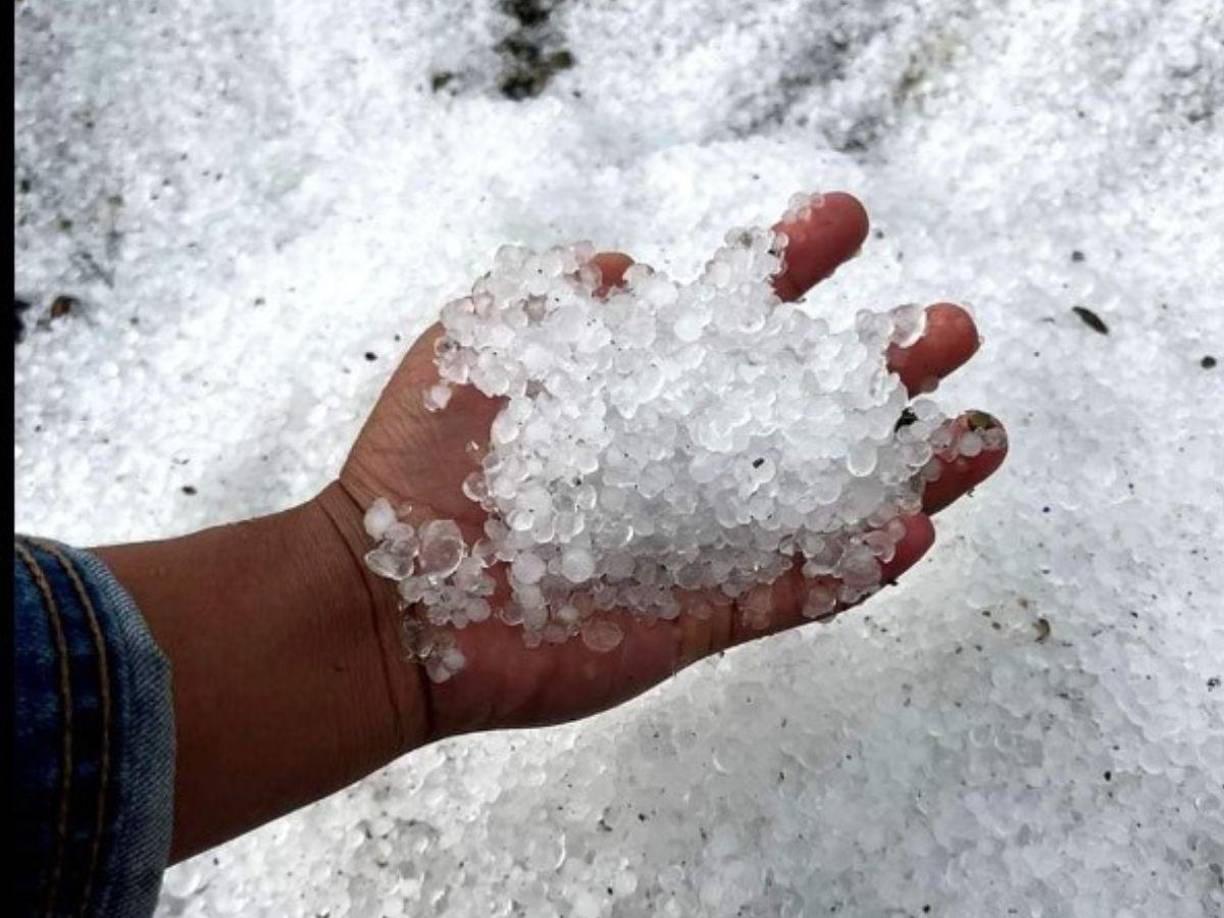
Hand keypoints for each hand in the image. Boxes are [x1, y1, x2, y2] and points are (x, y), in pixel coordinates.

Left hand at [318, 192, 1008, 739]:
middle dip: (879, 361)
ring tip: (979, 436)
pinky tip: (913, 535)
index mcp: (640, 381)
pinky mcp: (696, 615)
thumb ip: (559, 295)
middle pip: (802, 400)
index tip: (844, 220)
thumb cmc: (427, 461)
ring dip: (901, 468)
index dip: (791, 262)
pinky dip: (852, 569)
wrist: (399, 594)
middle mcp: (683, 453)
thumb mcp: (484, 343)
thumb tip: (628, 269)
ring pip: (822, 498)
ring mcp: (698, 535)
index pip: (731, 311)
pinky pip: (793, 592)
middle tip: (947, 327)